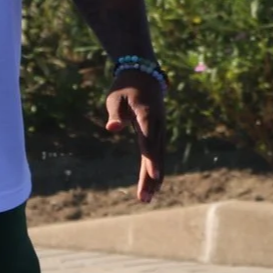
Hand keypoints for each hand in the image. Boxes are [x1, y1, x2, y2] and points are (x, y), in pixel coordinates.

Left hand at [104, 72, 165, 202]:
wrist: (144, 74)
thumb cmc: (125, 86)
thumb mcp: (115, 96)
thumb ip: (115, 112)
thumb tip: (112, 127)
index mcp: (146, 115)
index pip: (149, 139)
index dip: (151, 158)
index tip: (153, 175)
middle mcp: (157, 124)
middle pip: (155, 154)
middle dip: (151, 177)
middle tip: (145, 198)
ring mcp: (160, 129)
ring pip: (158, 156)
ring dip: (154, 178)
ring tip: (148, 198)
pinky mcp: (158, 133)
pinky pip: (158, 153)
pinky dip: (156, 169)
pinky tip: (154, 185)